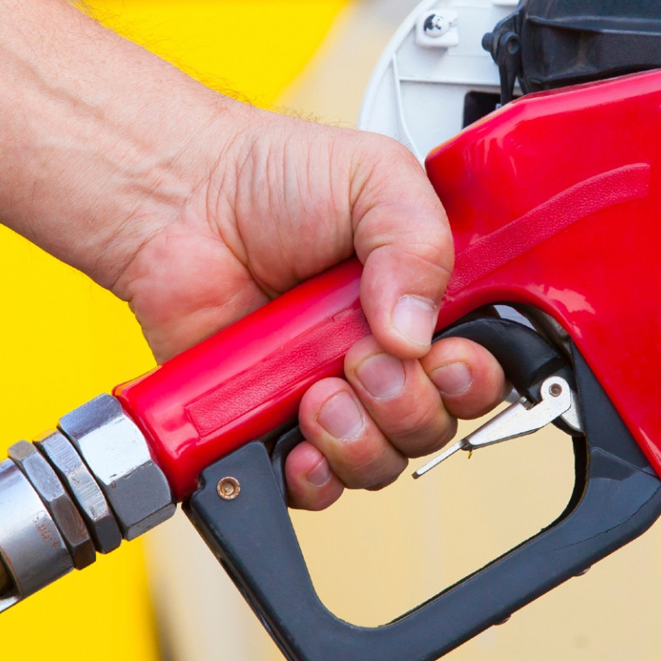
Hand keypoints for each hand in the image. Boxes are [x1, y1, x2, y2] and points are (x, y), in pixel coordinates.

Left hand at [107, 105, 506, 509]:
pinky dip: (313, 475)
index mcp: (424, 299)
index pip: (478, 368)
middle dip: (407, 404)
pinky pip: (315, 483)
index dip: (471, 379)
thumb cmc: (274, 177)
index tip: (445, 357)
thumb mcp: (375, 176)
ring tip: (319, 393)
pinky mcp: (275, 423)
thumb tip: (415, 330)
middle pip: (434, 424)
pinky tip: (299, 442)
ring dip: (359, 438)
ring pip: (381, 461)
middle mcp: (385, 352)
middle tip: (363, 358)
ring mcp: (332, 391)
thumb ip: (418, 242)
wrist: (182, 199)